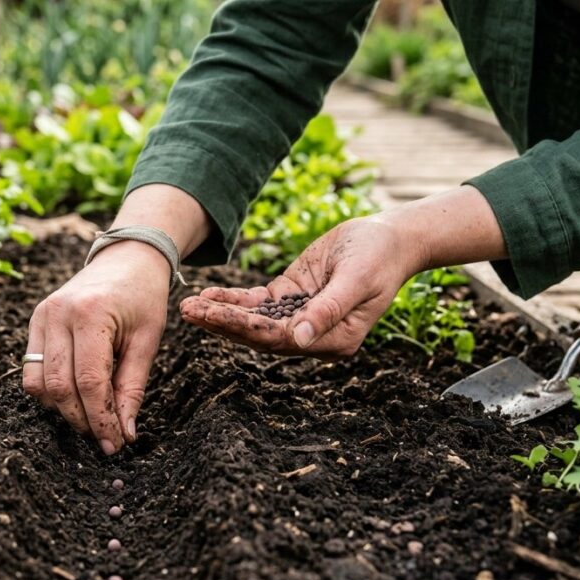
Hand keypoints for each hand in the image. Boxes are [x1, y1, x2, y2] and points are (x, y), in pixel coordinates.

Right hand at [21, 184, 212, 453]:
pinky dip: (50, 390)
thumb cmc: (143, 297)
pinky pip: (32, 369)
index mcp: (91, 314)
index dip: (101, 418)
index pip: (89, 381)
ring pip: (39, 383)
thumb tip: (125, 433)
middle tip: (106, 438)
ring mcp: (41, 316)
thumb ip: (133, 387)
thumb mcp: (148, 340)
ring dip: (64, 409)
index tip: (116, 443)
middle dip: (82, 420)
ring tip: (92, 417)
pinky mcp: (35, 320)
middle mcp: (58, 314)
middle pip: (60, 387)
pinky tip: (76, 395)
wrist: (126, 258)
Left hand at [180, 216, 422, 358]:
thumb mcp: (357, 281)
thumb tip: (299, 339)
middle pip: (259, 334)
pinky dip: (233, 299)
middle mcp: (312, 335)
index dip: (245, 328)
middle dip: (222, 322)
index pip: (279, 338)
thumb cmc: (380, 258)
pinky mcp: (291, 296)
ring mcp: (299, 316)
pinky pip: (257, 303)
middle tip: (188, 311)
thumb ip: (328, 310)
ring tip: (189, 306)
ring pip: (253, 320)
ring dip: (221, 313)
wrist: (391, 238)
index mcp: (333, 340)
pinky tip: (209, 295)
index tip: (214, 316)